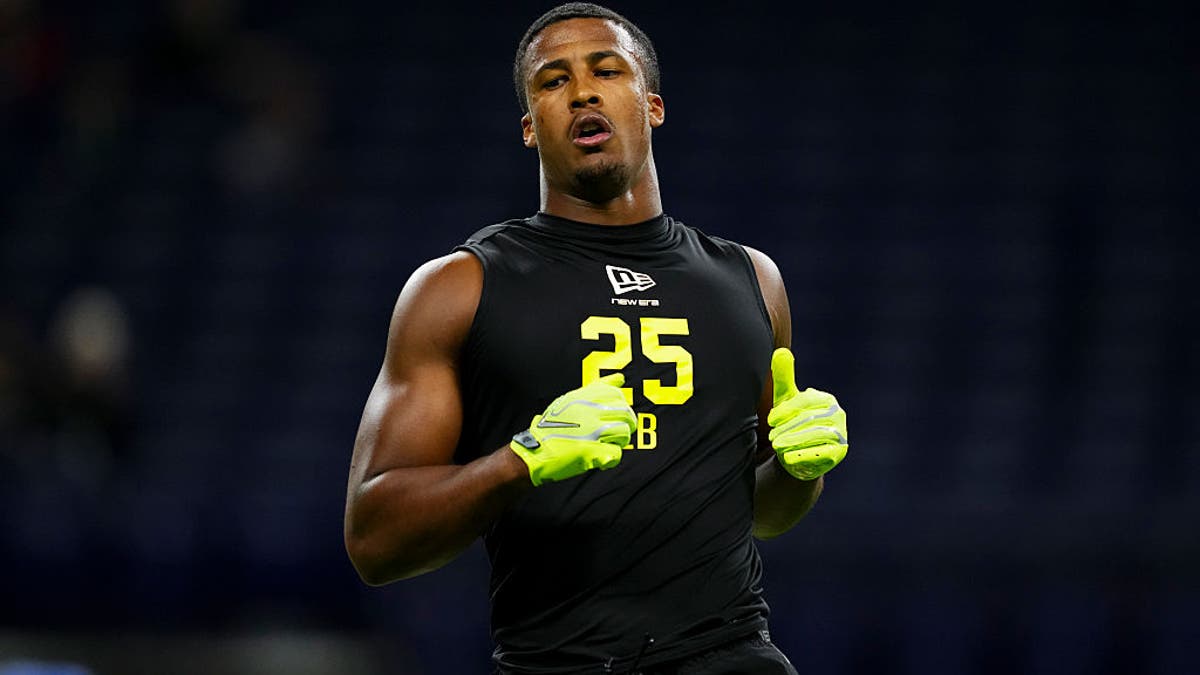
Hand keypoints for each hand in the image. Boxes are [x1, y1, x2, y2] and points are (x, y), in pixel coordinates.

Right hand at [510, 373, 636, 485]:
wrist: (534, 450)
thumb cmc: (551, 427)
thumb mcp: (569, 400)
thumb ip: (595, 389)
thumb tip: (620, 378)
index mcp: (582, 398)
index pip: (616, 394)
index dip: (622, 406)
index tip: (617, 414)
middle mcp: (588, 412)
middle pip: (625, 414)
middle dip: (627, 425)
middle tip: (618, 432)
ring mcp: (590, 432)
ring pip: (624, 433)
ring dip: (620, 441)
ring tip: (609, 445)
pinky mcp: (591, 451)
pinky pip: (616, 453)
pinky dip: (612, 458)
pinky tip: (602, 458)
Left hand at [767, 348, 847, 480]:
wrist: (802, 453)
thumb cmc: (793, 422)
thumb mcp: (787, 400)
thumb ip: (784, 377)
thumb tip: (781, 351)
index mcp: (826, 400)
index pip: (805, 401)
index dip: (786, 410)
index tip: (770, 420)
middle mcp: (837, 416)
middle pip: (810, 419)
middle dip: (788, 428)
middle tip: (771, 437)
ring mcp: (841, 434)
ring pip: (815, 436)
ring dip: (793, 441)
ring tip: (777, 446)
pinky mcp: (839, 453)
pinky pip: (821, 453)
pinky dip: (803, 456)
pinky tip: (787, 458)